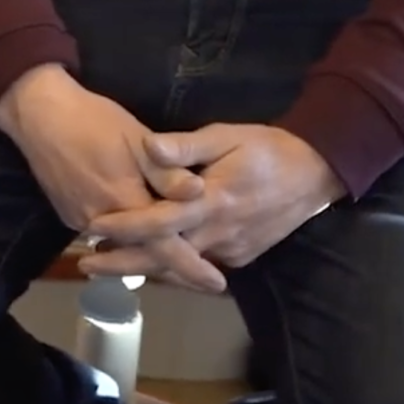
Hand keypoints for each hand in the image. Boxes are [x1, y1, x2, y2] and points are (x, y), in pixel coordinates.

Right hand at [0, 67, 227, 293]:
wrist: (38, 113)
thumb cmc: (93, 120)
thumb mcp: (136, 138)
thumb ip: (167, 171)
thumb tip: (201, 193)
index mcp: (125, 202)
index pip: (166, 246)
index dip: (193, 267)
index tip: (219, 283)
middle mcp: (102, 222)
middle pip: (145, 254)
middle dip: (175, 270)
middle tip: (204, 278)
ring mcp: (81, 221)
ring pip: (123, 247)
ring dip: (150, 254)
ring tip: (178, 260)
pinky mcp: (69, 215)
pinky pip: (104, 236)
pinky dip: (126, 240)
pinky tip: (138, 233)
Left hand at [79, 124, 346, 275]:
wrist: (316, 172)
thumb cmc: (266, 147)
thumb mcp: (225, 136)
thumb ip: (185, 147)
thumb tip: (147, 147)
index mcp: (211, 202)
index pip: (157, 221)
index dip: (123, 227)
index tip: (92, 227)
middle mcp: (218, 234)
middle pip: (163, 256)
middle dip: (123, 263)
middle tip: (86, 265)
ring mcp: (231, 250)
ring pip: (180, 266)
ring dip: (145, 267)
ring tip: (108, 264)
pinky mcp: (242, 256)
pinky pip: (201, 265)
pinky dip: (174, 266)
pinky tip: (152, 260)